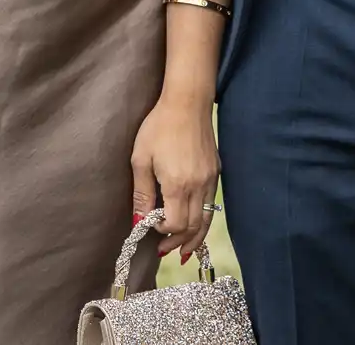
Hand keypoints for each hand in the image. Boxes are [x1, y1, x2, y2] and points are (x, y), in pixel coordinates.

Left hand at [130, 91, 220, 258]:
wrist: (187, 103)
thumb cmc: (158, 127)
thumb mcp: (141, 159)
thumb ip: (141, 193)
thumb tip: (139, 222)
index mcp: (178, 184)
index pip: (176, 224)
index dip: (163, 231)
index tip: (151, 225)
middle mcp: (198, 185)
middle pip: (194, 227)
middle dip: (178, 242)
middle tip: (165, 250)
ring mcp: (210, 179)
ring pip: (207, 219)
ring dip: (195, 238)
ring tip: (184, 252)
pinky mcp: (216, 172)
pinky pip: (211, 205)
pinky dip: (203, 221)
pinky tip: (195, 226)